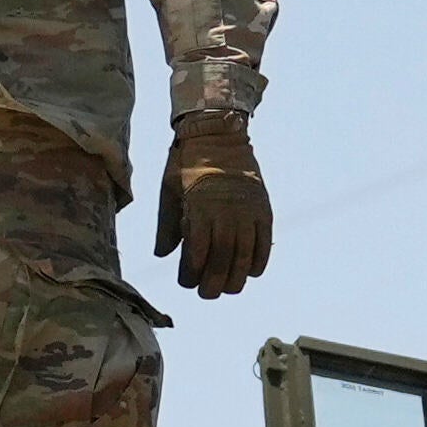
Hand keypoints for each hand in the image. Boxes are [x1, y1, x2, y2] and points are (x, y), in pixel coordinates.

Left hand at [163, 116, 272, 300]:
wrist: (217, 133)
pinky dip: (259, 260)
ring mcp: (246, 211)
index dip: (191, 275)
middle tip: (208, 294)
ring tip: (229, 288)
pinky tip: (250, 272)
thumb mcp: (168, 191)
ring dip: (236, 278)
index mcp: (197, 210)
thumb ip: (167, 226)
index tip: (186, 281)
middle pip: (221, 261)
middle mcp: (224, 214)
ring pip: (244, 256)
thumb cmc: (186, 164)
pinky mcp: (262, 208)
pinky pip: (264, 242)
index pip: (196, 255)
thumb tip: (163, 255)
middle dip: (214, 284)